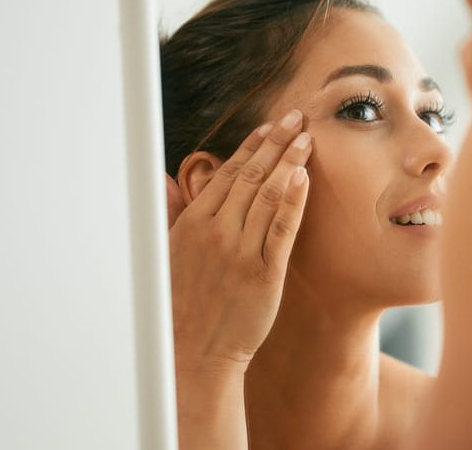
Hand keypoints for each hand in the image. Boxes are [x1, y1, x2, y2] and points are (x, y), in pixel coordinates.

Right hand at [169, 110, 311, 375]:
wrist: (193, 353)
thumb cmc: (180, 304)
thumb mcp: (165, 254)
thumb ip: (170, 213)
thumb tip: (163, 180)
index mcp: (193, 224)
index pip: (227, 174)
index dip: (251, 147)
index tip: (269, 127)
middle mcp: (216, 232)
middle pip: (251, 176)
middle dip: (276, 142)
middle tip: (297, 117)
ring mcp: (241, 252)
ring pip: (269, 195)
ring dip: (289, 161)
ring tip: (308, 138)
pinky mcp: (264, 274)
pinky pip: (282, 229)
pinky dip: (294, 200)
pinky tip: (305, 177)